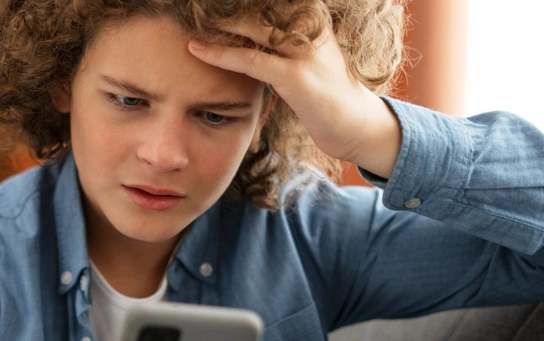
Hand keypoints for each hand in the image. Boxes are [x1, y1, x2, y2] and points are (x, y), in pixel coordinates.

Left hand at [188, 19, 401, 177]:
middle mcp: (310, 26)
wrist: (356, 126)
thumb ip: (277, 40)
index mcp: (311, 16)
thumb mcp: (302, 57)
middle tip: (189, 3)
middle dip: (224, 5)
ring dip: (217, 21)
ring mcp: (304, 51)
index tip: (206, 0)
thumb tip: (243, 29)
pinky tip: (197, 49)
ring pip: (253, 26)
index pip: (269, 2)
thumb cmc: (324, 93)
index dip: (238, 1)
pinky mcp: (296, 77)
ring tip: (186, 16)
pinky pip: (252, 60)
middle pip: (260, 6)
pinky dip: (221, 53)